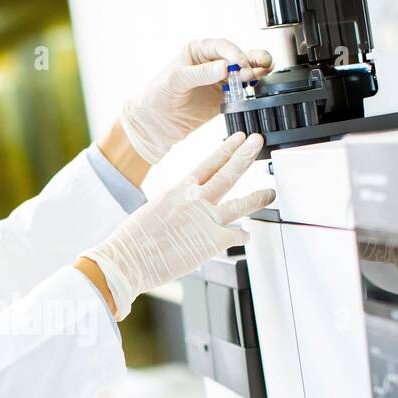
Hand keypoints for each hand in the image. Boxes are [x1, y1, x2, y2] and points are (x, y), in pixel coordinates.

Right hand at [80, 132, 272, 319]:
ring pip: (241, 203)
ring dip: (258, 197)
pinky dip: (243, 236)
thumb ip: (173, 208)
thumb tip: (181, 214)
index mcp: (178, 190)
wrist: (128, 259)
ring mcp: (206, 220)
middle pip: (228, 173)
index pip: (208, 163)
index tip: (238, 138)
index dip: (226, 149)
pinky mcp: (212, 242)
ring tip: (270, 193)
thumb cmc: (133, 241)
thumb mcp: (153, 212)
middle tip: (257, 142)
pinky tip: (246, 236)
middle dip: (245, 155)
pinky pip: (237, 236)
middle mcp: (195, 200)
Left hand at [120, 39, 272, 164]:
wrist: (155, 122)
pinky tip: (260, 85)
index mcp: (198, 50)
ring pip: (244, 70)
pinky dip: (253, 86)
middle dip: (250, 59)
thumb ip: (200, 73)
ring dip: (256, 70)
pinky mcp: (224, 97)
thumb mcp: (176, 80)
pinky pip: (242, 90)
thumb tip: (224, 67)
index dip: (233, 53)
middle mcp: (211, 62)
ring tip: (264, 72)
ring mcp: (219, 79)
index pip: (221, 47)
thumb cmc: (158, 95)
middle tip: (257, 67)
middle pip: (237, 56)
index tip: (239, 63)